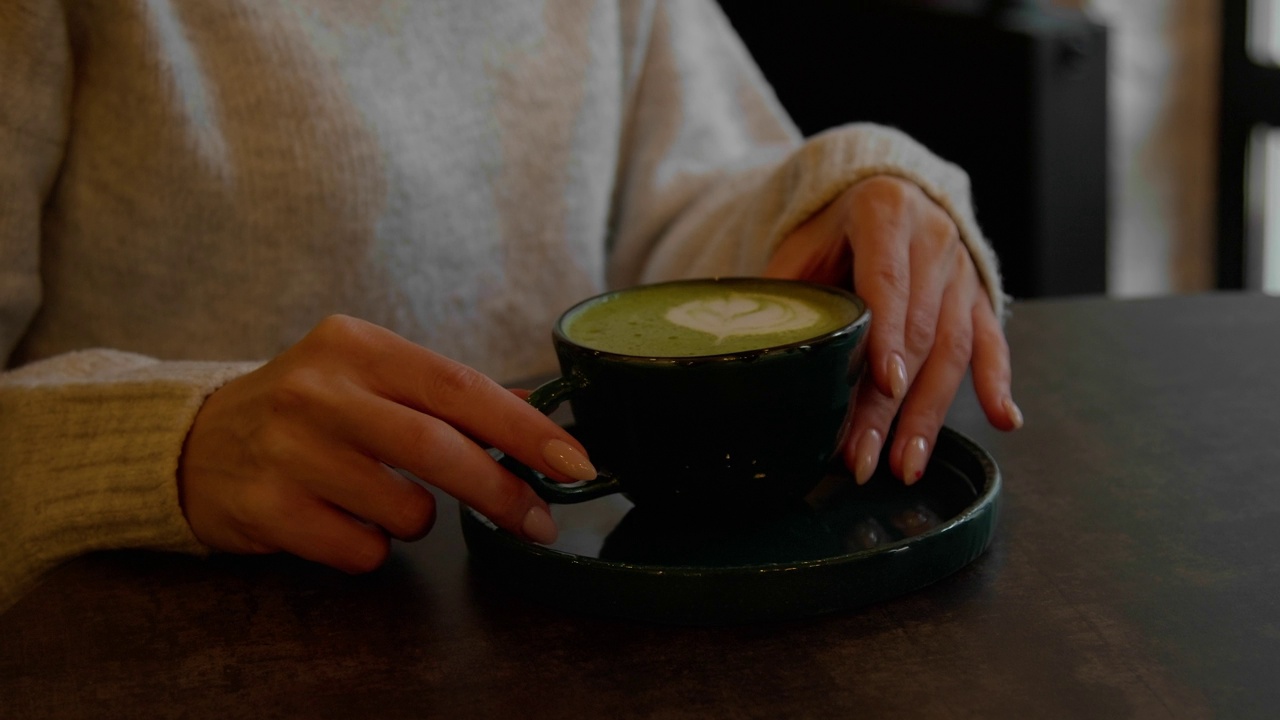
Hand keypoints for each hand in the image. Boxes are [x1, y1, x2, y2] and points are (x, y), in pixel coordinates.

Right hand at [178, 315, 594, 572]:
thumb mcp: (370, 379)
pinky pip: (362, 550)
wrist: (195, 443)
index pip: (459, 386)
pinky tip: (339, 519)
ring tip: (380, 498)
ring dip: (417, 519)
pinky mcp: (265, 509)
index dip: (525, 429)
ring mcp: (287, 450)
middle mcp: (318, 390)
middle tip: (538, 521)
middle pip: (438, 448)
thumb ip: (447, 396)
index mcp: (356, 346)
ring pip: (405, 510)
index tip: (573, 461)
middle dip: (501, 492)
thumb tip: (534, 416)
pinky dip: (372, 547)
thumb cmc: (306, 411)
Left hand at [765, 175, 1021, 484]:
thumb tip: (749, 349)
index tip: (886, 384)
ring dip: (930, 413)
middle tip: (869, 457)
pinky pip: (993, 340)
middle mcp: (934, 238)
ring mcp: (962, 269)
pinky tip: (1004, 420)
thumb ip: (785, 289)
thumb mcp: (803, 242)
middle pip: (919, 331)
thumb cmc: (835, 226)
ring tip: (907, 465)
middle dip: (892, 403)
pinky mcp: (981, 294)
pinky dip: (998, 382)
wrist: (889, 188)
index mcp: (885, 213)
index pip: (886, 283)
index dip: (887, 337)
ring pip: (954, 348)